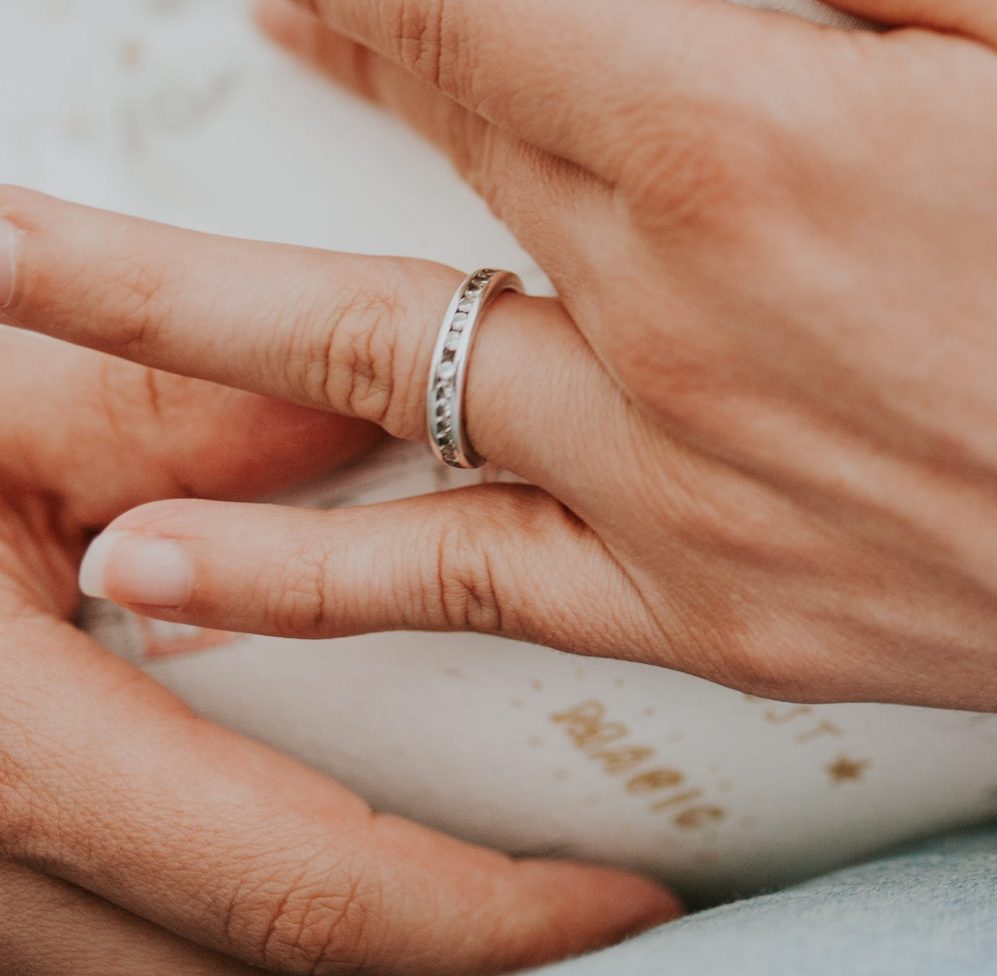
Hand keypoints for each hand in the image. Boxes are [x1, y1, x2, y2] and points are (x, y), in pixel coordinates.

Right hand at [0, 328, 674, 973]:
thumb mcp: (23, 419)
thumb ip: (216, 417)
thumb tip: (404, 394)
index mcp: (15, 751)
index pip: (301, 879)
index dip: (488, 910)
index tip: (620, 903)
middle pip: (254, 965)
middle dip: (444, 950)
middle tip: (590, 923)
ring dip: (340, 950)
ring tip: (478, 911)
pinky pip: (103, 947)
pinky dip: (218, 929)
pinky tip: (301, 891)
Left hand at [5, 0, 996, 719]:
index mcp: (749, 133)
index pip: (481, 10)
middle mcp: (673, 315)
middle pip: (420, 168)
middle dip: (293, 74)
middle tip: (188, 18)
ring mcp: (684, 480)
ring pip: (377, 371)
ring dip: (176, 317)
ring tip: (8, 279)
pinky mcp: (732, 611)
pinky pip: (460, 591)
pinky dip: (290, 583)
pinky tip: (148, 569)